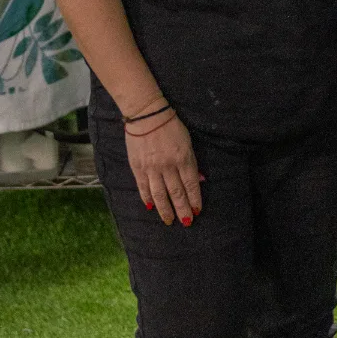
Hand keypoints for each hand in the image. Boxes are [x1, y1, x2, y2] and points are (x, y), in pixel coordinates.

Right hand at [125, 111, 203, 225]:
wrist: (146, 115)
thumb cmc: (170, 126)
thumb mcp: (187, 141)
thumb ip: (192, 162)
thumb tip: (199, 180)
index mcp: (183, 158)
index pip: (191, 184)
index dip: (194, 199)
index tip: (197, 211)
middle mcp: (168, 166)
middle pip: (177, 193)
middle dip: (182, 209)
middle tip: (186, 222)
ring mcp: (152, 168)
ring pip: (160, 195)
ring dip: (166, 210)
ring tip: (169, 220)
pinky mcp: (138, 167)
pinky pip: (143, 187)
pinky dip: (147, 199)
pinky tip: (151, 208)